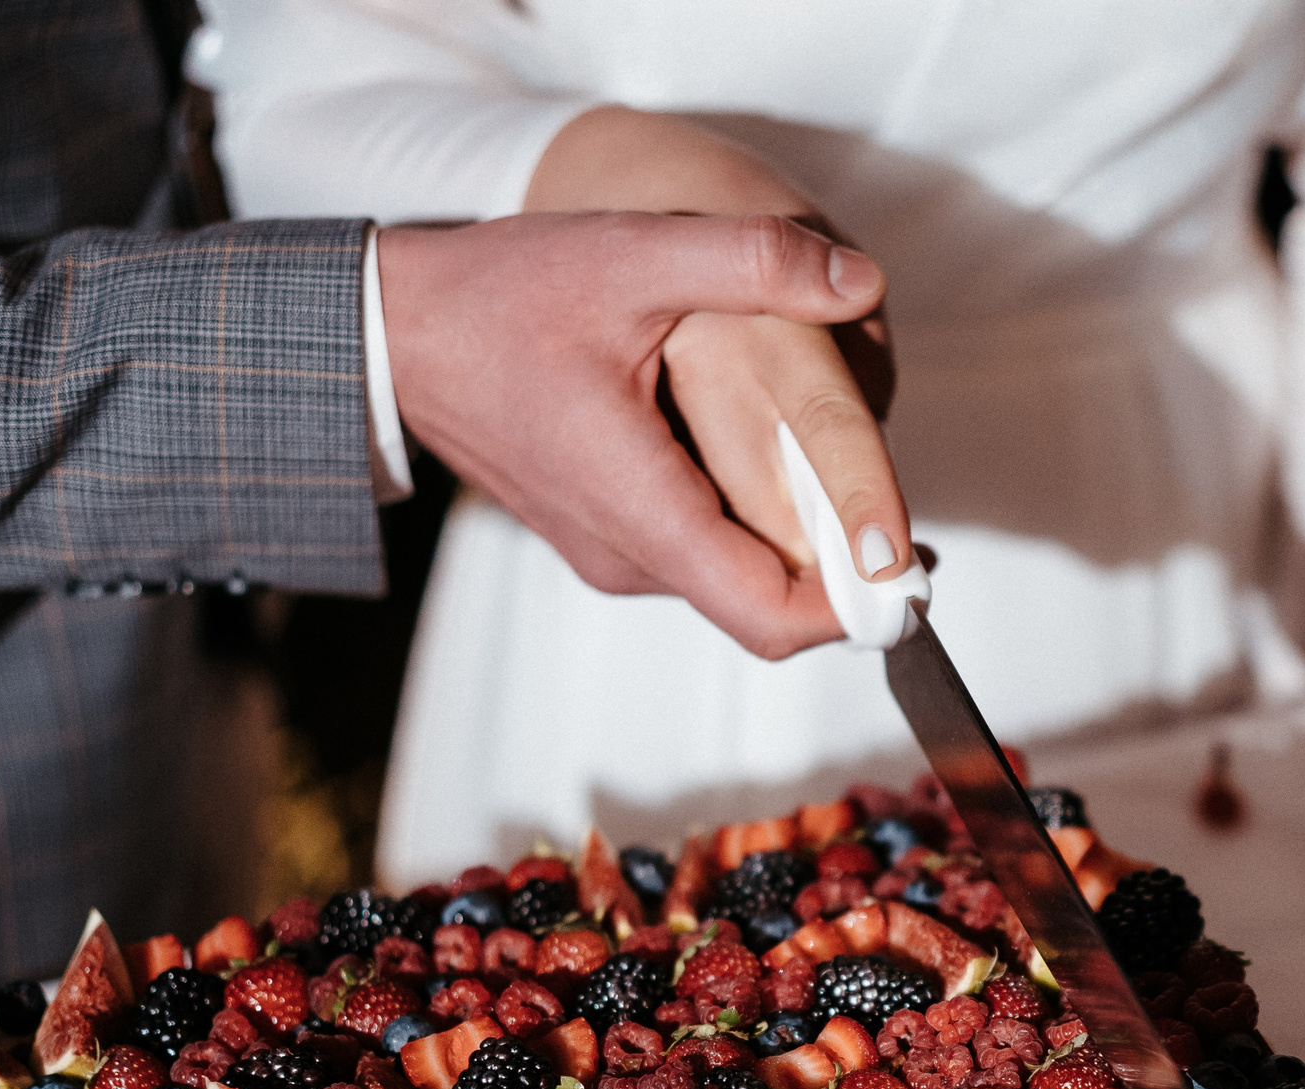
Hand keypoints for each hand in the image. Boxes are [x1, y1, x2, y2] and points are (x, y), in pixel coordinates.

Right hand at [526, 106, 909, 585]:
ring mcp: (610, 554)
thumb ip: (753, 262)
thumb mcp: (631, 257)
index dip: (854, 607)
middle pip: (767, 606)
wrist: (394, 334)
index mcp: (641, 508)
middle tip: (899, 517)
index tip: (910, 567)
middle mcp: (626, 555)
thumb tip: (860, 282)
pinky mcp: (602, 537)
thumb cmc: (495, 300)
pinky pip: (699, 556)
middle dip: (838, 570)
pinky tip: (767, 461)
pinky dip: (748, 526)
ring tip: (835, 473)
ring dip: (792, 545)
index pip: (772, 615)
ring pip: (734, 582)